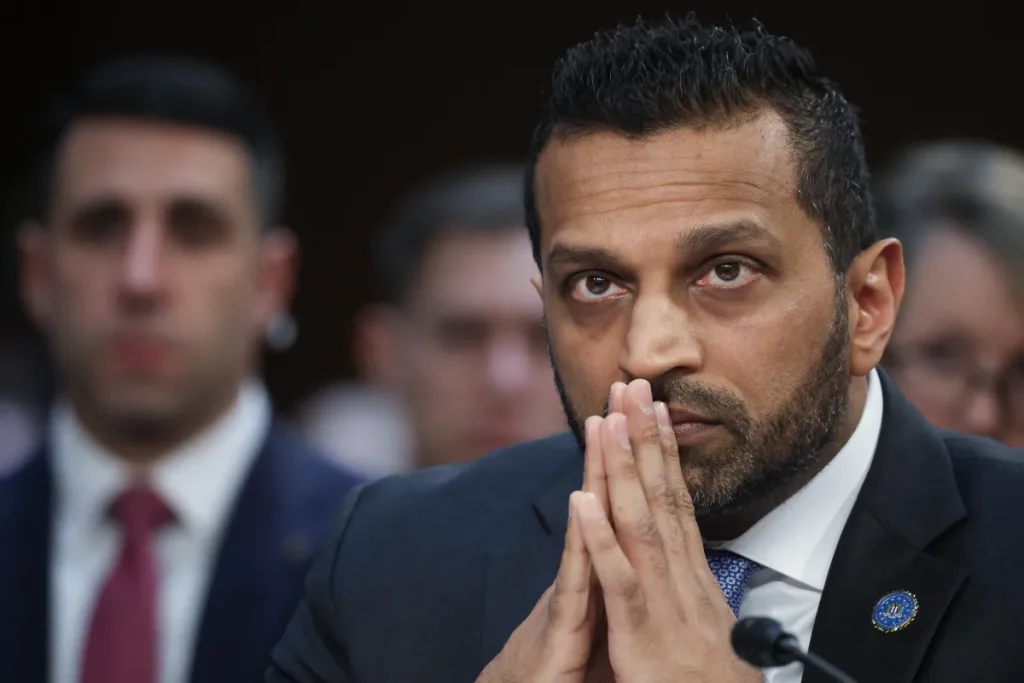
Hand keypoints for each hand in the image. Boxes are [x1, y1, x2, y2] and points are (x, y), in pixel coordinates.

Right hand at [475, 382, 634, 682]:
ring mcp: (573, 595)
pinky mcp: (563, 626)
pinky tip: (582, 501)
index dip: (640, 459)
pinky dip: (582, 539)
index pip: (626, 506)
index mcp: (606, 571)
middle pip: (608, 498)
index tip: (651, 413)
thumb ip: (619, 584)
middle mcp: (588, 573)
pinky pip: (577, 578)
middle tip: (628, 389)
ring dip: (599, 470)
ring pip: (589, 525)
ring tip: (605, 421)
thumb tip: (643, 557)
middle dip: (621, 443)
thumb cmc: (565, 668)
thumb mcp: (606, 621)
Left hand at [573, 379, 761, 682]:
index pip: (676, 501)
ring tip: (605, 421)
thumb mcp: (706, 629)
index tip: (652, 410)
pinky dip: (601, 539)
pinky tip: (582, 501)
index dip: (662, 453)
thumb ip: (692, 592)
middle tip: (632, 385)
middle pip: (661, 496)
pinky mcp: (642, 633)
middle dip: (644, 439)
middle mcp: (682, 578)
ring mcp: (663, 603)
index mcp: (692, 577)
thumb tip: (694, 567)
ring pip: (641, 524)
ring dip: (622, 469)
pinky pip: (619, 580)